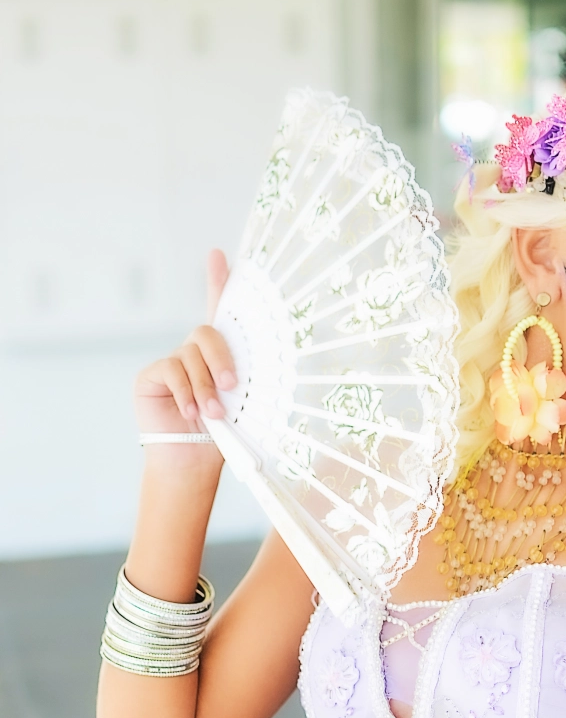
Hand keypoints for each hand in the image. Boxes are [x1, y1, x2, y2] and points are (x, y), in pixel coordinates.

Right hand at [134, 250, 234, 456]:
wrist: (193, 463)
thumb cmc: (222, 436)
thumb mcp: (241, 405)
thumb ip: (244, 380)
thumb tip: (261, 368)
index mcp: (220, 357)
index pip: (219, 311)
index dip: (218, 282)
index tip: (218, 255)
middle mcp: (194, 354)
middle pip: (208, 333)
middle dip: (222, 358)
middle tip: (232, 387)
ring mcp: (171, 362)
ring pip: (191, 355)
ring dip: (205, 386)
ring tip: (213, 414)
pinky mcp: (152, 375)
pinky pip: (171, 370)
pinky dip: (185, 391)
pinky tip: (190, 411)